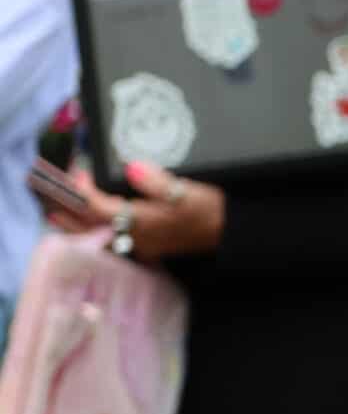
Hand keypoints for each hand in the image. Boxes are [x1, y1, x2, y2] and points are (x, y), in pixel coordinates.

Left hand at [39, 160, 226, 261]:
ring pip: (98, 236)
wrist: (228, 234)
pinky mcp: (148, 246)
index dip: (84, 191)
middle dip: (71, 210)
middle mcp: (137, 236)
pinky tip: (90, 229)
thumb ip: (158, 181)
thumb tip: (133, 167)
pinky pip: (112, 241)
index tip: (78, 172)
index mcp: (143, 221)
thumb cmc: (209, 211)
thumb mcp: (188, 191)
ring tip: (58, 214)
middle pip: (92, 226)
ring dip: (77, 225)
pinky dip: (94, 233)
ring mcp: (141, 244)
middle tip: (54, 194)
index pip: (100, 207)